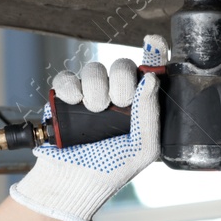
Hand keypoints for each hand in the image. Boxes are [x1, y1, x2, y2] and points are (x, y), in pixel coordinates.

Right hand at [8, 35, 165, 220]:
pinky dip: (71, 89)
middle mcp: (117, 95)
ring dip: (96, 90)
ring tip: (95, 112)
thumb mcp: (143, 148)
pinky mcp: (66, 96)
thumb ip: (150, 115)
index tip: (155, 41)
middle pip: (122, 65)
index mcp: (140, 105)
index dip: (154, 52)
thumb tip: (150, 79)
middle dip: (121, 81)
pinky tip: (74, 104)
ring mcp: (91, 93)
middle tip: (119, 103)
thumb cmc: (113, 166)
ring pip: (94, 69)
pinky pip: (68, 77)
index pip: (150, 72)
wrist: (76, 179)